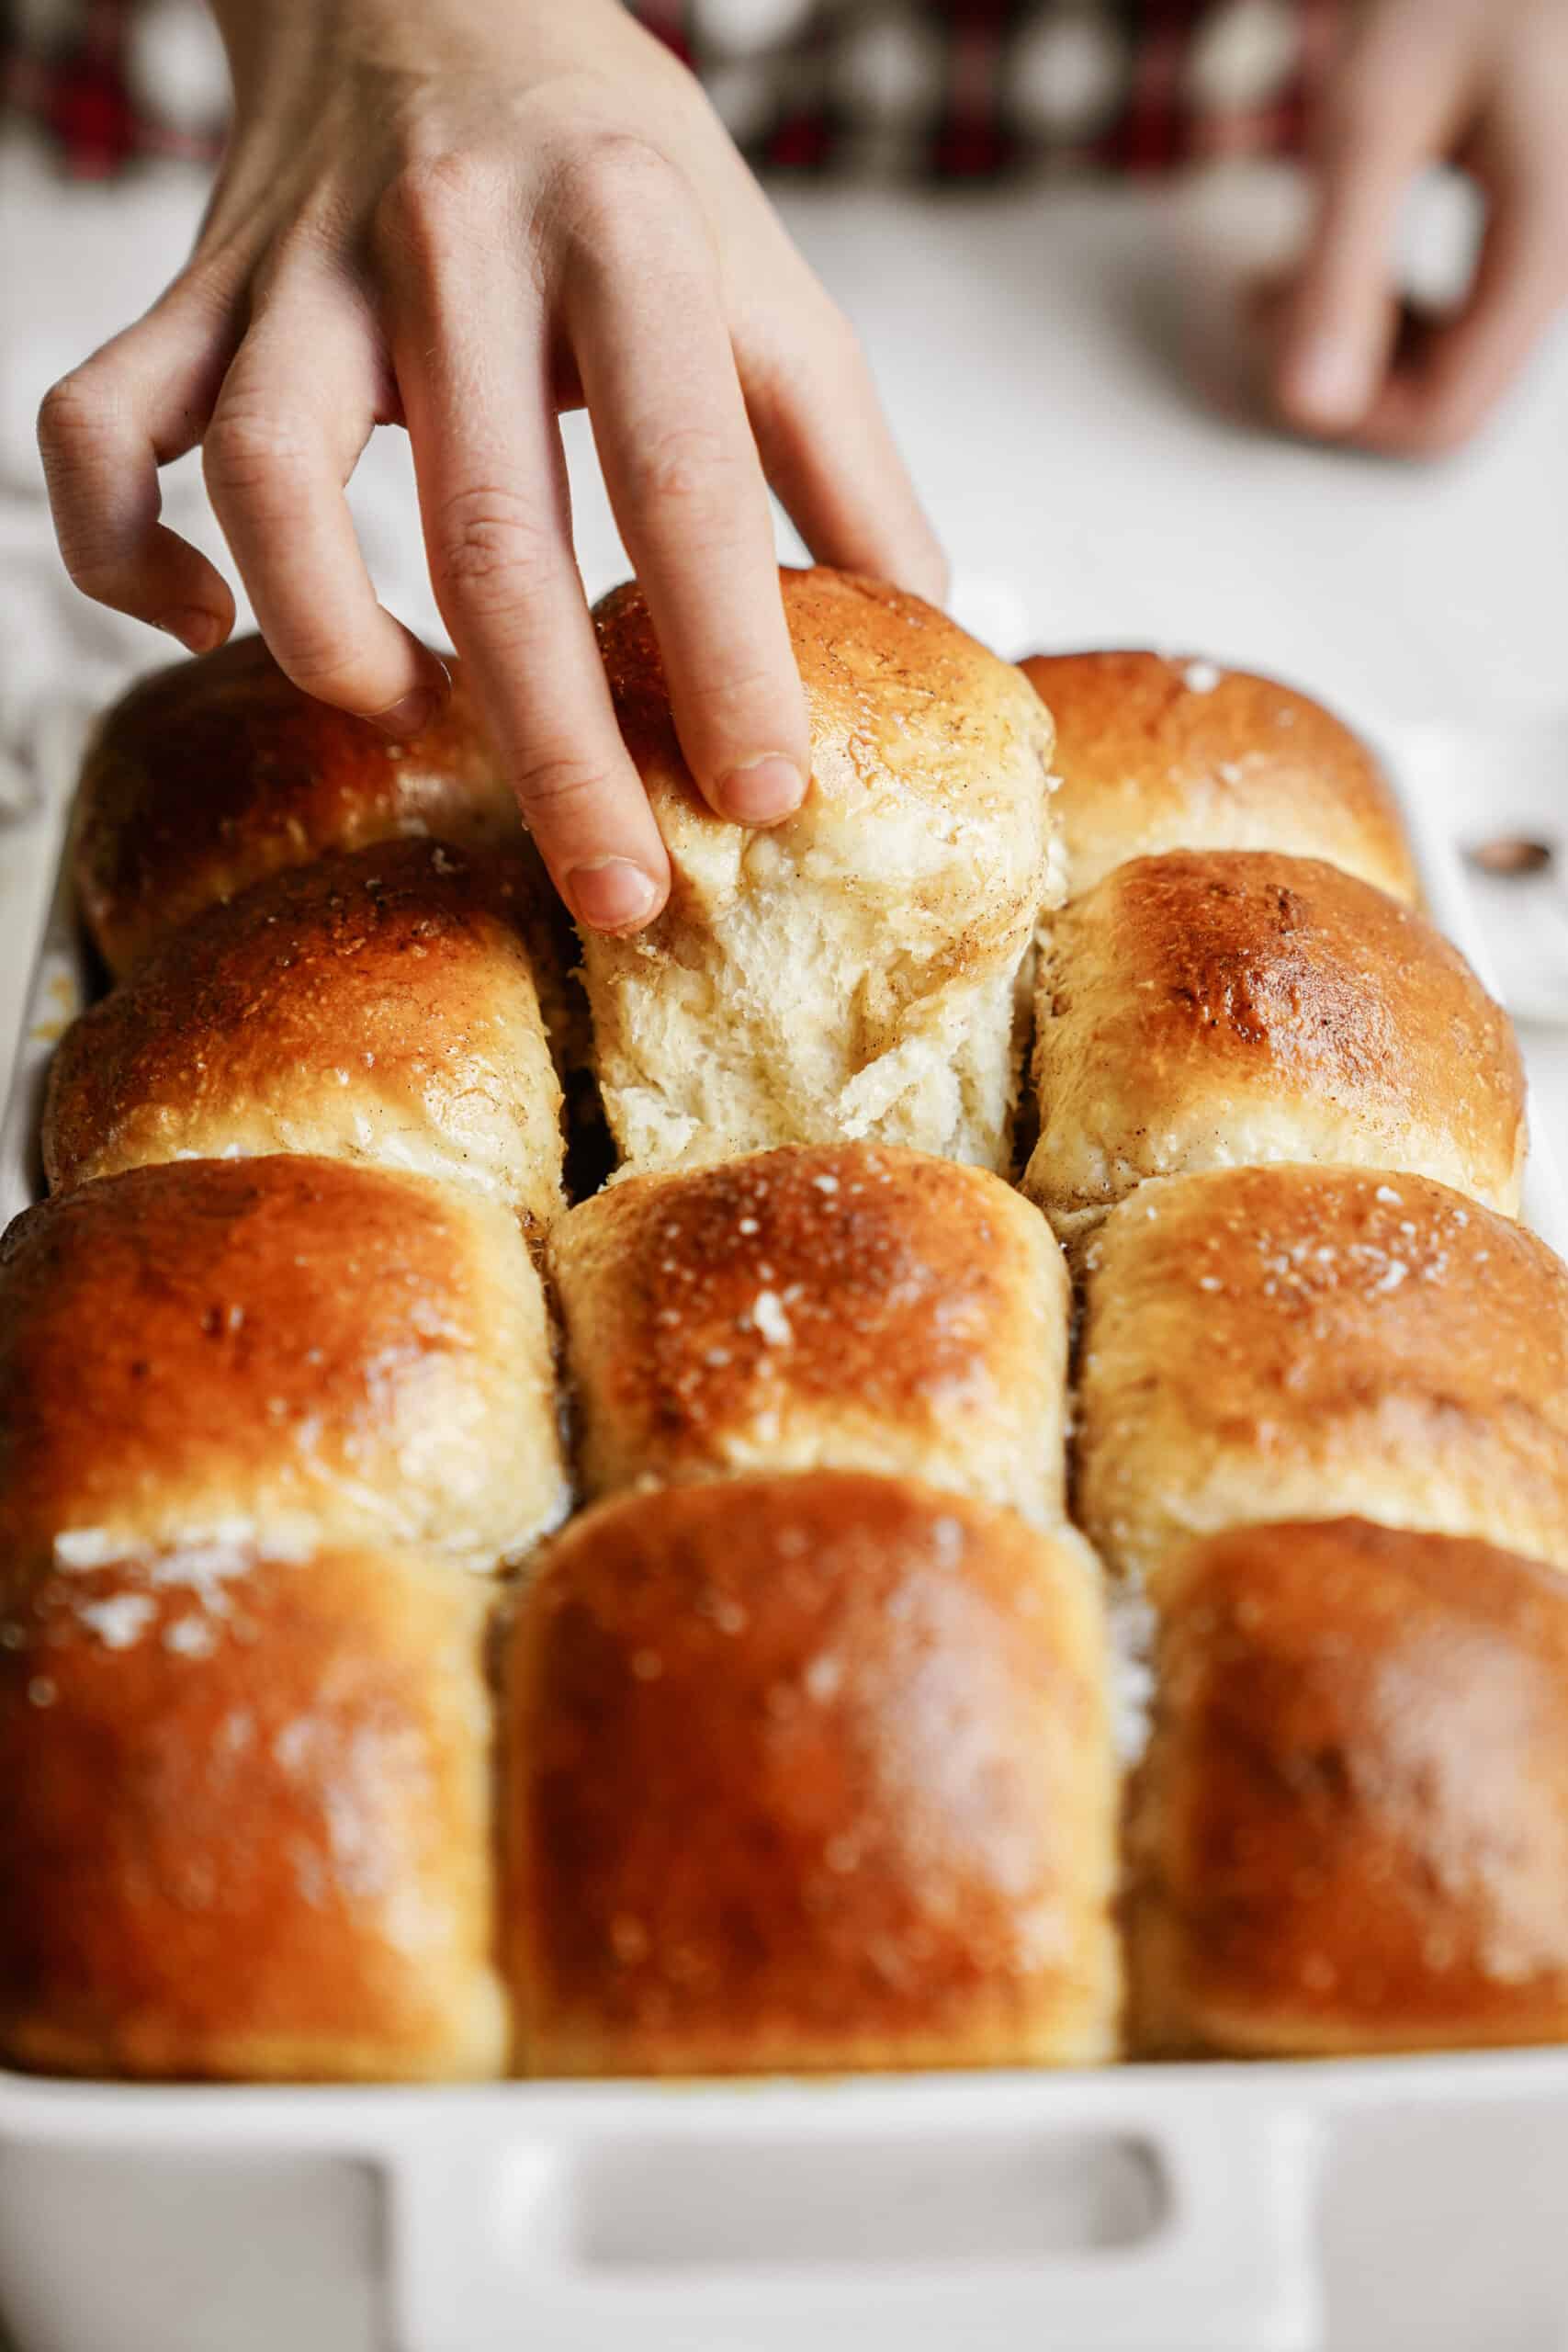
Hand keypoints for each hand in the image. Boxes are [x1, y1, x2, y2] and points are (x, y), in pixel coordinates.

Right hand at [37, 0, 944, 930]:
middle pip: (487, 530)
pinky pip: (100, 428)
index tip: (762, 797)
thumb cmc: (611, 163)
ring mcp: (304, 267)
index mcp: (627, 236)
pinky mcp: (196, 291)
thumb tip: (930, 637)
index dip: (726, 652)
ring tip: (403, 719)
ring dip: (329, 639)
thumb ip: (843, 461)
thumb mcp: (762, 279)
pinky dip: (122, 548)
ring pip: (265, 473)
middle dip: (555, 745)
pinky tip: (202, 623)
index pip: (683, 476)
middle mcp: (455, 241)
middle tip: (615, 889)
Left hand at [1274, 0, 1567, 453]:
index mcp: (1547, 249)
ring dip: (1353, 337)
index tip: (1267, 319)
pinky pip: (1455, 316)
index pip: (1441, 418)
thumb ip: (1341, 267)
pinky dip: (1382, 300)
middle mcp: (1564, 265)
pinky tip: (1341, 239)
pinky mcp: (1529, 230)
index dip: (1338, 408)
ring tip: (1288, 264)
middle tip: (1262, 289)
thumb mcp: (1375, 116)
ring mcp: (1551, 251)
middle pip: (1442, 401)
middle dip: (1338, 368)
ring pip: (1445, 365)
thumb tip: (1309, 406)